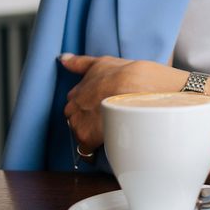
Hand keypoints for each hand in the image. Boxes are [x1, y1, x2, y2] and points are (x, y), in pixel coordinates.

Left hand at [60, 53, 178, 151]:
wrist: (146, 89)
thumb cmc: (131, 74)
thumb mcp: (106, 62)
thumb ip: (83, 63)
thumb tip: (63, 59)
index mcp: (79, 88)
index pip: (76, 101)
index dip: (92, 104)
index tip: (105, 105)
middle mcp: (74, 104)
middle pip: (75, 117)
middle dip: (89, 119)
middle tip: (112, 118)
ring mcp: (79, 121)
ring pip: (80, 132)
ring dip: (93, 134)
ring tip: (114, 131)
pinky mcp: (87, 138)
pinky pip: (86, 150)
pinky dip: (95, 151)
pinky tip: (109, 146)